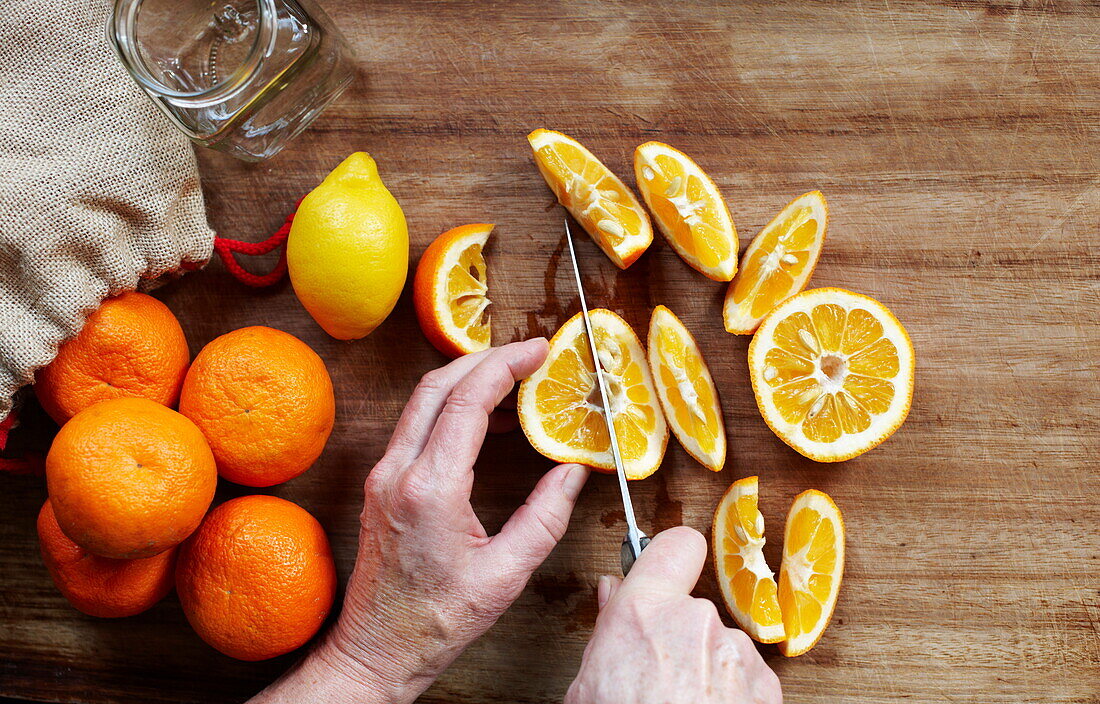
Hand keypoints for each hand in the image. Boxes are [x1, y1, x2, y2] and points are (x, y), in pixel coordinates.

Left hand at [254, 339, 588, 703]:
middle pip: (437, 386)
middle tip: (530, 353)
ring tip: (513, 379)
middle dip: (486, 358)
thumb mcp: (505, 575)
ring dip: (466, 378)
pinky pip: (415, 424)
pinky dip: (450, 405)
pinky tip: (483, 416)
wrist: (377, 649)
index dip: (506, 365)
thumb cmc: (436, 621)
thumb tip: (574, 471)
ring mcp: (384, 475)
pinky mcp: (382, 483)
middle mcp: (398, 472)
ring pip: (422, 400)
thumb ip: (546, 517)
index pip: (467, 401)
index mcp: (430, 489)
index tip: (539, 350)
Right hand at [565, 527, 781, 703]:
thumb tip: (614, 595)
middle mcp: (696, 621)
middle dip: (677, 634)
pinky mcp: (767, 686)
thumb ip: (608, 628)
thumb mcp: (588, 684)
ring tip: (679, 703)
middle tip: (653, 673)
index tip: (662, 569)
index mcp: (644, 614)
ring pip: (719, 644)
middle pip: (691, 607)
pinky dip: (731, 693)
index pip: (675, 545)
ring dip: (705, 668)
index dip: (668, 557)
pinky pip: (745, 674)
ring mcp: (737, 653)